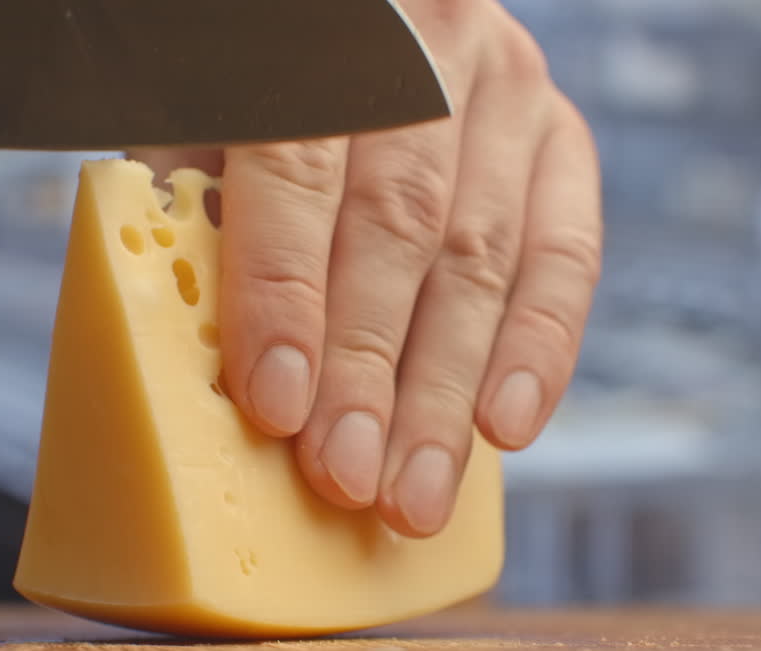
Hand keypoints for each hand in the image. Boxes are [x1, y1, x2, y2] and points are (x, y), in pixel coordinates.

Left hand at [134, 0, 601, 536]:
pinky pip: (568, 253)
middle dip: (370, 368)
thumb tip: (192, 344)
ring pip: (481, 258)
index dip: (287, 294)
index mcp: (320, 31)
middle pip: (399, 229)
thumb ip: (195, 200)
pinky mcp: (562, 139)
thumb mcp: (203, 112)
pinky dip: (540, 347)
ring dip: (445, 390)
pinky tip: (505, 427)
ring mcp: (510, 90)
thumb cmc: (264, 80)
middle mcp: (430, 46)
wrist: (363, 28)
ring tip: (414, 493)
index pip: (297, 171)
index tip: (278, 403)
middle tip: (346, 475)